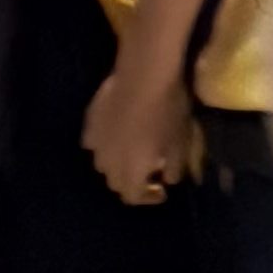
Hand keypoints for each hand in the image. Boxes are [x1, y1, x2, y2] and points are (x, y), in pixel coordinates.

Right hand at [82, 53, 198, 205]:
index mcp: (132, 172)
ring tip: (130, 153)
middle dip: (132, 182)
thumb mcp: (182, 142)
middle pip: (115, 183)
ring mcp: (96, 143)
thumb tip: (168, 179)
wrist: (144, 74)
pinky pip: (93, 142)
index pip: (134, 197)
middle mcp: (109, 163)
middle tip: (148, 173)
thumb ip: (175, 167)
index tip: (162, 190)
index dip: (148, 198)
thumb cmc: (168, 110)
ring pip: (101, 164)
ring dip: (116, 165)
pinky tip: (115, 132)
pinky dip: (104, 144)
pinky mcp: (90, 122)